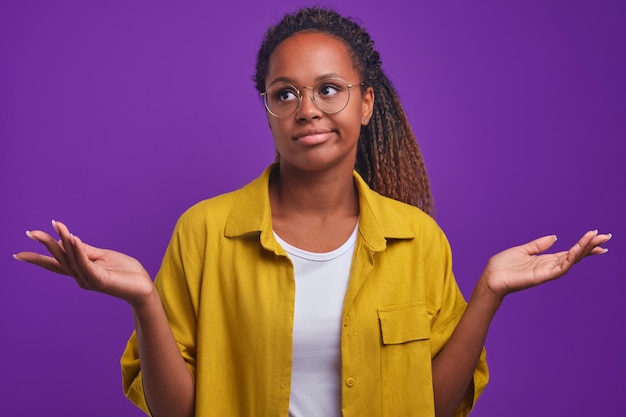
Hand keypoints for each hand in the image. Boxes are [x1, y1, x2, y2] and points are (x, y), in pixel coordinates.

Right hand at [14, 220, 153, 307]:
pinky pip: (86, 263)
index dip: (38, 258)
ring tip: (55, 227)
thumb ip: (86, 250)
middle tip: (31, 232)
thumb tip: (68, 238)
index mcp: (81, 271)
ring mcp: (89, 279)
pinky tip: (73, 238)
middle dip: (46, 245)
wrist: (143, 288)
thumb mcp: (103, 256)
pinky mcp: (100, 279)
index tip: (18, 254)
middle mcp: (81, 277)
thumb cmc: (126, 272)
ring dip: (63, 241)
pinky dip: (78, 251)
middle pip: (60, 258)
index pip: (56, 263)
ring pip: (72, 258)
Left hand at [480, 230, 611, 299]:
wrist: (490, 278)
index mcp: (545, 259)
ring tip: (595, 239)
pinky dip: (570, 258)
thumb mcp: (522, 250)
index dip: (584, 245)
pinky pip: (560, 267)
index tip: (598, 237)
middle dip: (590, 246)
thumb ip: (538, 245)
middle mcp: (549, 266)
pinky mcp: (542, 276)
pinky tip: (578, 249)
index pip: (569, 252)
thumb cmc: (502, 267)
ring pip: (571, 260)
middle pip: (575, 255)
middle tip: (606, 237)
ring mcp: (547, 272)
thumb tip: (554, 237)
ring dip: (584, 249)